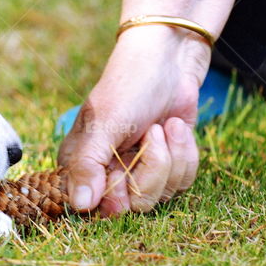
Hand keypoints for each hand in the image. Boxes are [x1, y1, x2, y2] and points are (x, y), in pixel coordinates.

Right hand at [57, 26, 210, 215]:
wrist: (170, 59)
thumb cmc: (129, 86)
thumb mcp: (104, 124)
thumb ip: (88, 166)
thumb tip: (80, 206)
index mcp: (82, 164)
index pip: (96, 206)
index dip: (116, 194)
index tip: (124, 170)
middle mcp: (109, 172)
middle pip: (134, 205)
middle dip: (152, 168)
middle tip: (151, 133)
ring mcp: (140, 170)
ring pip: (162, 195)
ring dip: (171, 156)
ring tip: (163, 125)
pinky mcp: (168, 165)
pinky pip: (182, 183)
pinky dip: (185, 154)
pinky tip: (176, 128)